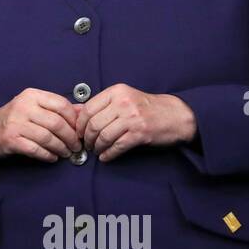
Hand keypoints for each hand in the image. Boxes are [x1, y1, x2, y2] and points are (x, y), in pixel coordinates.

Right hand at [0, 88, 82, 168]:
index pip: (61, 104)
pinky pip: (36, 149)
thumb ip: (57, 108)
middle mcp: (23, 106)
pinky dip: (47, 155)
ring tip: (66, 153)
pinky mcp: (10, 140)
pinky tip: (52, 157)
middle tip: (76, 146)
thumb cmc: (14, 119)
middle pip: (57, 123)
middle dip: (71, 138)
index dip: (74, 120)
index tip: (80, 131)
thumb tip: (83, 110)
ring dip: (61, 148)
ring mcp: (15, 123)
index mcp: (32, 95)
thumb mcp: (34, 107)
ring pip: (48, 138)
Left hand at [80, 84, 196, 162]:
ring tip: (97, 151)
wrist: (175, 114)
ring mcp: (132, 118)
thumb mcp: (122, 99)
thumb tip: (74, 111)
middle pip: (93, 124)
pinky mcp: (140, 133)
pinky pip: (117, 147)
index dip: (80, 124)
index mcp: (116, 92)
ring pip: (103, 136)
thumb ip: (99, 105)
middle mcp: (123, 103)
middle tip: (87, 145)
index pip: (88, 109)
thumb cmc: (146, 107)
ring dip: (97, 147)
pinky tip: (106, 157)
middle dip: (87, 139)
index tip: (79, 133)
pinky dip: (108, 154)